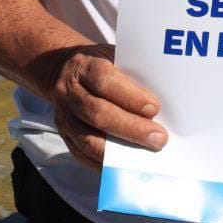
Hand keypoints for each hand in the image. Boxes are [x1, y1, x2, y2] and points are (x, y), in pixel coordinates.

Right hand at [49, 43, 167, 170]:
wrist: (65, 70)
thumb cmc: (100, 65)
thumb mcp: (113, 57)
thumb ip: (131, 75)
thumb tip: (158, 105)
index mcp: (83, 66)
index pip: (104, 79)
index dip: (129, 95)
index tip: (154, 108)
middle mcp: (69, 92)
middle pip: (98, 113)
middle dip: (131, 128)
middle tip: (158, 138)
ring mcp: (64, 117)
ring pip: (88, 138)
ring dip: (120, 150)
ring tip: (146, 152)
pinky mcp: (64, 137)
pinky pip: (83, 155)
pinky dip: (106, 164)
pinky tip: (127, 165)